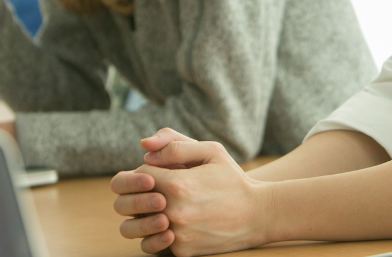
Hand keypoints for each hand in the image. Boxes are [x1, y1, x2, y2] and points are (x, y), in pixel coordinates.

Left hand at [112, 129, 271, 255]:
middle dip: (140, 193)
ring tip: (162, 208)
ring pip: (140, 225)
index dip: (147, 171)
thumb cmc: (233, 179)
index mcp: (177, 184)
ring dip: (146, 215)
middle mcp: (174, 211)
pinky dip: (161, 233)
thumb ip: (175, 146)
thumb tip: (145, 150)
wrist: (258, 214)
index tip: (158, 172)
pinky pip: (157, 242)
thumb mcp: (211, 151)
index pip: (139, 175)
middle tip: (156, 191)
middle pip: (133, 202)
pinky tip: (176, 222)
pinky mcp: (183, 251)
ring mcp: (177, 234)